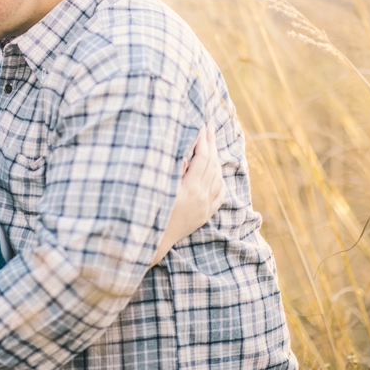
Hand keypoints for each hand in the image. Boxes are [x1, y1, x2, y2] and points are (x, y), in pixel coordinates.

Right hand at [151, 127, 224, 265]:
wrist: (153, 243)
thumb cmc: (150, 213)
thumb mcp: (159, 189)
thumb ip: (171, 170)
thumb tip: (182, 153)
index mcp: (190, 189)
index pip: (201, 158)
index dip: (202, 141)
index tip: (200, 126)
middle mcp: (201, 198)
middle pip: (211, 165)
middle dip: (211, 145)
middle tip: (209, 128)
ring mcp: (204, 208)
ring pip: (217, 179)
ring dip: (216, 160)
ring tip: (212, 146)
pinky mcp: (204, 216)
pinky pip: (218, 196)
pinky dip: (219, 182)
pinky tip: (217, 175)